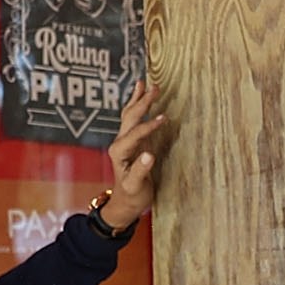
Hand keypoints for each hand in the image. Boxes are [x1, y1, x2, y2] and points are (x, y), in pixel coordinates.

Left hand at [104, 80, 170, 224]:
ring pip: (129, 115)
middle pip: (131, 117)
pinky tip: (141, 97)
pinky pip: (133, 119)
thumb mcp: (136, 186)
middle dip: (142, 102)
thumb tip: (149, 154)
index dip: (150, 126)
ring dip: (137, 99)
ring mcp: (125, 141)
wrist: (125, 202)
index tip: (164, 118)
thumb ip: (141, 170)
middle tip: (155, 88)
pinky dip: (137, 106)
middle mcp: (119, 143)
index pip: (136, 133)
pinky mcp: (131, 141)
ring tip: (143, 83)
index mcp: (119, 151)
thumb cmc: (132, 195)